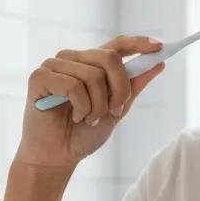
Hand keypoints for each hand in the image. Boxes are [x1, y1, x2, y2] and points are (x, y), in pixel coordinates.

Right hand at [16, 35, 164, 170]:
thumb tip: (158, 64)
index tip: (159, 46)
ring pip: (93, 75)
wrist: (58, 157)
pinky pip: (73, 86)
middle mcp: (73, 59)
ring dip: (98, 106)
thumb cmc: (83, 133)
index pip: (116, 45)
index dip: (138, 43)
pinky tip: (74, 117)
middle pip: (110, 58)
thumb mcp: (117, 110)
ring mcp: (55, 65)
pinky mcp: (40, 77)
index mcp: (91, 63)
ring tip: (88, 119)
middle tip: (114, 111)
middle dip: (120, 89)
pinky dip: (81, 107)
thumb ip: (133, 87)